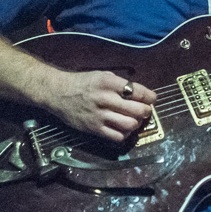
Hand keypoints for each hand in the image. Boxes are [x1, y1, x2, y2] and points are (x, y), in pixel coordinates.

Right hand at [42, 70, 156, 141]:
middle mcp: (105, 99)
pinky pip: (117, 136)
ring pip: (130, 124)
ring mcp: (99, 115)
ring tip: (135, 120)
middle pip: (137, 109)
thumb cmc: (82, 83)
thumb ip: (120, 84)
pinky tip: (124, 128)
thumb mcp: (102, 75)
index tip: (152, 98)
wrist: (58, 93)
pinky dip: (125, 134)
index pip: (138, 91)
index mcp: (108, 83)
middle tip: (146, 110)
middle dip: (146, 111)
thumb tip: (141, 94)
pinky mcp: (94, 129)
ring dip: (137, 123)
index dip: (150, 97)